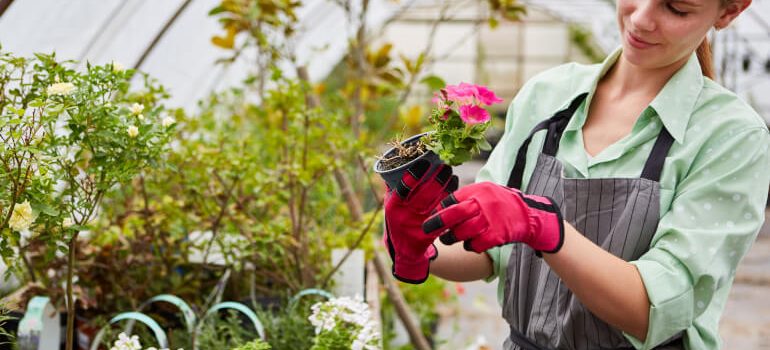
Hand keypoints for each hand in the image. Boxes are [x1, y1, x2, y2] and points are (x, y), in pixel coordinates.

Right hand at [384, 159, 457, 283]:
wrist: (405, 248)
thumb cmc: (398, 218)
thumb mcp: (391, 205)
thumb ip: (394, 186)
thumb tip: (398, 162)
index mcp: (393, 206)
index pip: (403, 189)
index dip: (414, 175)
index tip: (425, 162)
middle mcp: (405, 216)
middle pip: (424, 195)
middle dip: (437, 178)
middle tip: (445, 165)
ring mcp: (419, 225)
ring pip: (437, 202)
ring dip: (447, 186)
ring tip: (452, 173)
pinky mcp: (432, 232)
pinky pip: (444, 213)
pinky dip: (451, 199)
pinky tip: (455, 187)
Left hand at [422, 181, 563, 253]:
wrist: (528, 214)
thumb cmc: (500, 203)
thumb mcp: (484, 191)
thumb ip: (465, 198)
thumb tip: (439, 208)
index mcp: (478, 190)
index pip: (451, 200)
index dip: (438, 210)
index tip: (432, 217)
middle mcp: (482, 203)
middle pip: (452, 215)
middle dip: (436, 224)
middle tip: (428, 229)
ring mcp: (489, 220)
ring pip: (461, 233)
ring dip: (452, 238)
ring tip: (451, 238)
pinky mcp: (496, 236)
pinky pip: (474, 245)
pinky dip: (470, 246)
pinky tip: (473, 243)